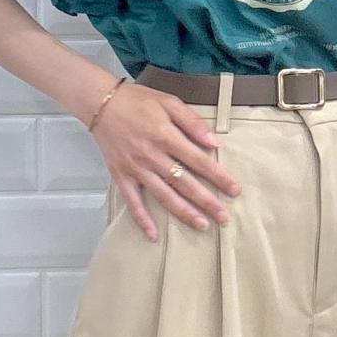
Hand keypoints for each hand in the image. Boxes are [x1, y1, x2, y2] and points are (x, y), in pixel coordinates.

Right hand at [91, 82, 240, 240]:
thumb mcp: (169, 102)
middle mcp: (152, 156)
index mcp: (166, 136)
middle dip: (207, 202)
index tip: (235, 190)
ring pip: (163, 195)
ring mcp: (136, 169)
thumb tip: (213, 142)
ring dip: (184, 212)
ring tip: (202, 226)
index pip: (199, 161)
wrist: (101, 103)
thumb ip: (192, 121)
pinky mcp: (121, 176)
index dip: (218, 176)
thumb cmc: (138, 101)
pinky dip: (142, 219)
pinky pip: (132, 201)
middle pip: (185, 183)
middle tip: (225, 218)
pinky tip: (154, 235)